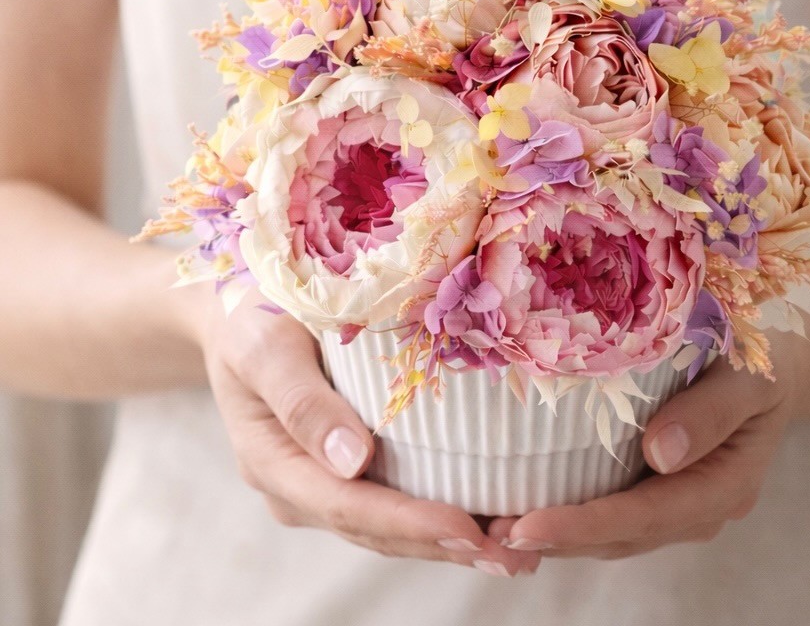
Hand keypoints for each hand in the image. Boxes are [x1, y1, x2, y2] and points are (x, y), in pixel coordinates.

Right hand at [192, 289, 539, 575]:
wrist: (237, 307)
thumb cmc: (250, 316)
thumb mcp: (263, 346)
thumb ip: (302, 402)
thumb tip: (353, 461)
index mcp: (273, 461)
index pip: (348, 504)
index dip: (409, 522)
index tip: (467, 530)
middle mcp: (298, 486)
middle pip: (376, 530)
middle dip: (443, 546)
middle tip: (514, 557)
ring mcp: (320, 481)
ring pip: (388, 526)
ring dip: (449, 542)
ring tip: (515, 552)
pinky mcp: (343, 466)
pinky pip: (393, 498)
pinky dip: (438, 513)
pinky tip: (487, 517)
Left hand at [489, 339, 800, 559]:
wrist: (781, 360)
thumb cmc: (764, 359)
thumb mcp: (750, 375)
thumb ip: (711, 413)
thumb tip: (658, 454)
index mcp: (724, 485)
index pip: (644, 515)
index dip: (583, 526)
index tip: (526, 527)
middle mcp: (699, 507)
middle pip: (622, 536)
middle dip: (556, 539)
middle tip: (489, 535)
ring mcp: (680, 500)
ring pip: (614, 533)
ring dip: (557, 535)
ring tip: (493, 527)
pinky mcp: (662, 484)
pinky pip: (614, 508)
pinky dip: (572, 512)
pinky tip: (528, 501)